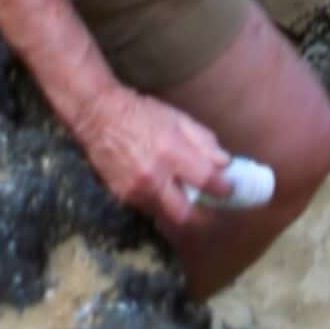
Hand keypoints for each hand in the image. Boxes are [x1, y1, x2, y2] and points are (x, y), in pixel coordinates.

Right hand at [86, 81, 235, 234]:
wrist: (100, 116)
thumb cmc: (142, 113)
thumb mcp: (178, 118)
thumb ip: (203, 141)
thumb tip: (225, 163)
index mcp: (172, 153)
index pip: (206, 181)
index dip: (223, 188)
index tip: (229, 189)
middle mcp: (154, 177)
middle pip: (185, 214)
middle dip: (200, 215)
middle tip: (209, 206)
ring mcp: (137, 191)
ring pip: (166, 215)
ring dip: (179, 209)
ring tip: (186, 196)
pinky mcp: (123, 198)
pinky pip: (149, 209)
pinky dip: (160, 203)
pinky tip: (163, 190)